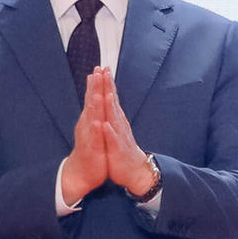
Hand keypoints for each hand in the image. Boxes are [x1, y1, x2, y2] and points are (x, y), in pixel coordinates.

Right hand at [58, 70, 116, 208]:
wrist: (82, 172)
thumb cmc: (89, 149)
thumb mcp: (93, 128)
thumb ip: (93, 112)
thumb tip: (94, 96)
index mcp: (90, 119)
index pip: (92, 97)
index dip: (96, 83)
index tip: (99, 68)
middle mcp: (87, 125)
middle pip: (90, 103)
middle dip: (93, 88)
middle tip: (96, 72)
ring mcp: (88, 136)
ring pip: (91, 119)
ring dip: (93, 106)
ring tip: (95, 93)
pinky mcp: (92, 149)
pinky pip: (94, 139)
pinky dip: (96, 130)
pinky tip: (98, 123)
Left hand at [92, 69, 159, 199]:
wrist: (135, 170)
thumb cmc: (123, 149)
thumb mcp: (116, 128)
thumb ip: (113, 113)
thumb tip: (109, 97)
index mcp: (117, 119)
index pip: (111, 97)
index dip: (107, 83)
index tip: (102, 68)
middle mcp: (119, 124)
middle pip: (113, 102)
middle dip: (108, 87)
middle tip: (104, 71)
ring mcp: (120, 136)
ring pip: (114, 119)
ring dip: (109, 106)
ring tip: (105, 93)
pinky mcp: (118, 149)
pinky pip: (113, 140)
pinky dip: (109, 132)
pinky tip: (105, 125)